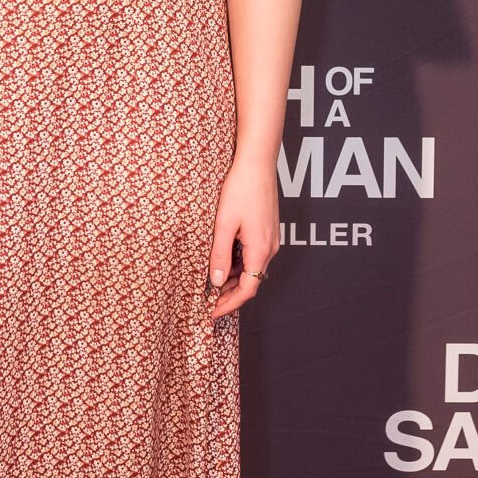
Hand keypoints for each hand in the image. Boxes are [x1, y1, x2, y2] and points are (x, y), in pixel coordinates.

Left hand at [207, 148, 278, 320]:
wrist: (257, 164)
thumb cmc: (241, 189)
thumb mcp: (224, 224)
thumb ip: (219, 254)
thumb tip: (215, 282)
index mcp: (260, 250)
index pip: (247, 289)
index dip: (229, 304)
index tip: (211, 313)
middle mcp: (270, 248)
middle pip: (251, 282)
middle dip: (229, 294)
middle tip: (206, 302)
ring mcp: (270, 240)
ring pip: (251, 269)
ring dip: (232, 279)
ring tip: (210, 283)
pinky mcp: (267, 231)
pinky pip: (253, 256)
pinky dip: (238, 264)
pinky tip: (221, 260)